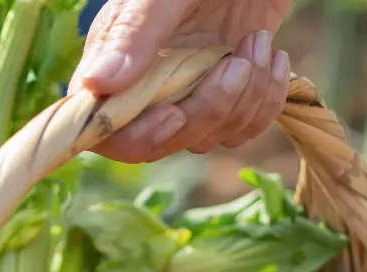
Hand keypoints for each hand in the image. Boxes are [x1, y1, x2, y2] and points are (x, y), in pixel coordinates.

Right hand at [68, 0, 291, 162]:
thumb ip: (132, 35)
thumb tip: (93, 84)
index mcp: (120, 61)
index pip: (108, 131)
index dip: (140, 137)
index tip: (175, 113)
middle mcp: (149, 86)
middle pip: (165, 142)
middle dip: (209, 110)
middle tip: (236, 63)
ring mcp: (189, 95)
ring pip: (209, 138)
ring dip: (245, 98)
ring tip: (257, 42)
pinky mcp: (226, 98)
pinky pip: (241, 130)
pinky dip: (265, 101)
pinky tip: (273, 56)